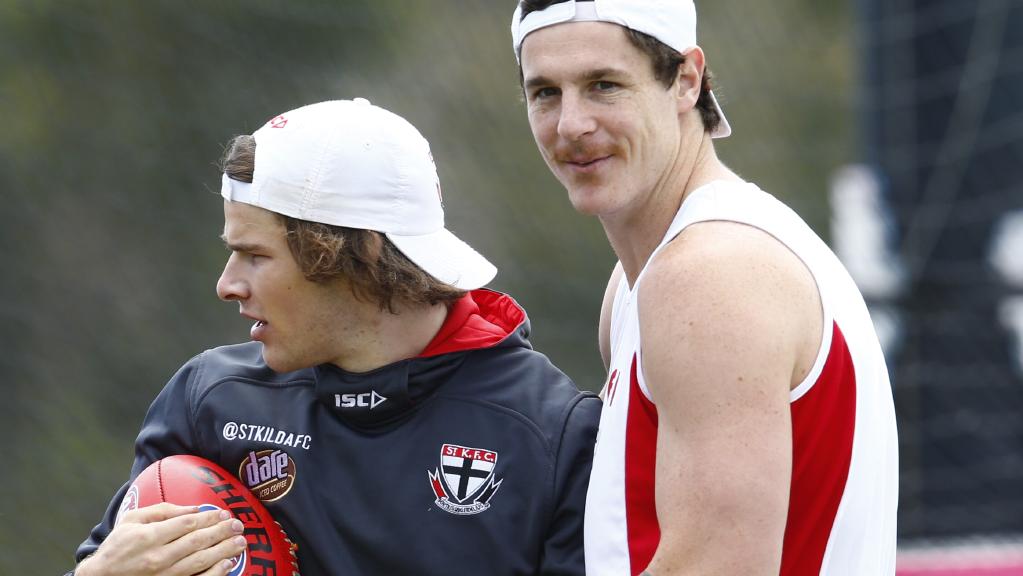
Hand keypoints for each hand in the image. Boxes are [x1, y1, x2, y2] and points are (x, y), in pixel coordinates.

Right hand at [76, 503, 246, 575]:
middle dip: (222, 532)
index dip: (209, 518)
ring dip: (224, 550)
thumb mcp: (132, 520)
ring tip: (240, 541)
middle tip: (238, 525)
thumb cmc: (117, 546)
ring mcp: (164, 575)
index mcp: (149, 536)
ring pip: (201, 561)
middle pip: (198, 541)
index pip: (187, 524)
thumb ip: (163, 511)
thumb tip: (194, 508)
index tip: (224, 513)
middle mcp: (158, 557)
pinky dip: (214, 573)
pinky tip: (227, 564)